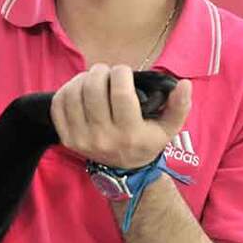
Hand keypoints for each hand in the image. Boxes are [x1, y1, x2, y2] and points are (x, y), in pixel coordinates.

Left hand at [50, 64, 191, 168]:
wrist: (124, 171)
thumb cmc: (146, 142)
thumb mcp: (169, 128)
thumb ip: (179, 106)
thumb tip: (184, 84)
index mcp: (130, 133)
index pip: (119, 91)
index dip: (120, 72)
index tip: (124, 72)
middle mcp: (104, 137)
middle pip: (93, 89)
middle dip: (100, 72)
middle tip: (106, 72)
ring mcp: (82, 139)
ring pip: (74, 94)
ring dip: (82, 78)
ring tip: (93, 79)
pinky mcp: (67, 139)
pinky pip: (58, 105)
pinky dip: (66, 90)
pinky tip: (78, 89)